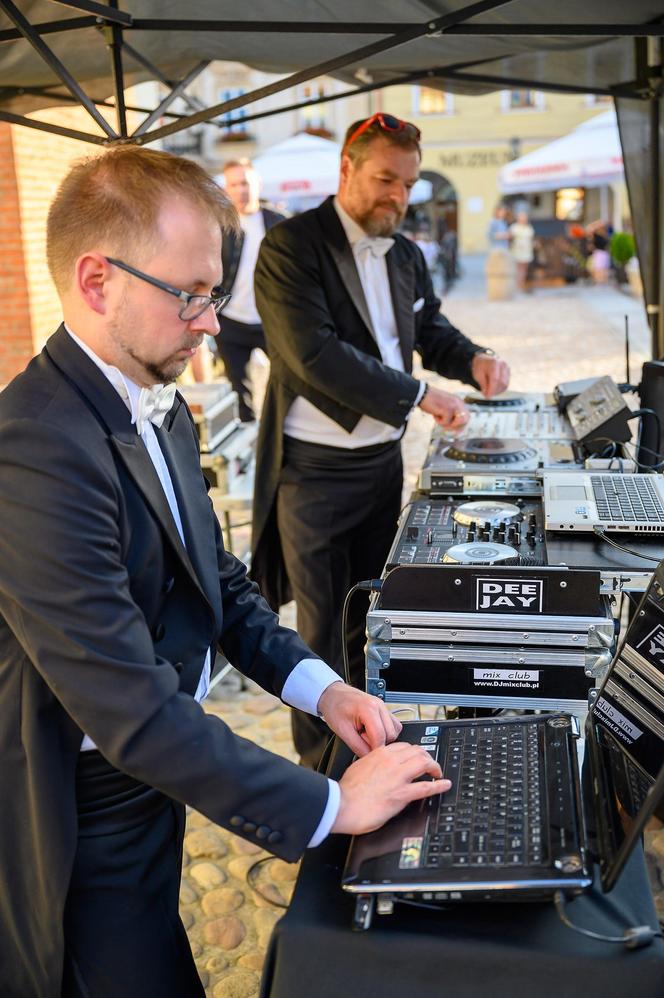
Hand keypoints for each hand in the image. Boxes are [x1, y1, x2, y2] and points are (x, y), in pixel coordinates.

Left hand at [317, 682, 401, 757]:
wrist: (333, 695)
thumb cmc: (335, 708)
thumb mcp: (342, 731)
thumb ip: (358, 747)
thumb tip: (369, 757)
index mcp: (368, 708)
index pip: (380, 737)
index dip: (373, 749)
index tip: (365, 751)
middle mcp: (379, 706)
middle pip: (391, 735)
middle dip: (378, 743)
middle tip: (362, 739)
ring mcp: (383, 706)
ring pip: (395, 730)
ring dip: (383, 738)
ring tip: (366, 734)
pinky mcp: (384, 709)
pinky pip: (393, 725)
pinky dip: (385, 732)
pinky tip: (371, 731)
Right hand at [331, 741, 451, 834]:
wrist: (341, 805)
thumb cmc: (346, 791)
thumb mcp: (358, 767)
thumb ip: (371, 763)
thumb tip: (376, 766)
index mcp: (379, 754)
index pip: (404, 746)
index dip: (414, 751)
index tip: (417, 757)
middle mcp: (390, 761)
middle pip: (417, 751)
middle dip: (427, 756)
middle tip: (430, 765)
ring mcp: (397, 777)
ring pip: (424, 763)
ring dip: (434, 767)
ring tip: (438, 773)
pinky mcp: (401, 794)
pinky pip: (426, 787)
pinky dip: (438, 785)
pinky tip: (444, 785)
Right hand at [418, 385, 469, 431]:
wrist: (422, 393)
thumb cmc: (430, 400)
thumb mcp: (444, 405)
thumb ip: (451, 411)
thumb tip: (454, 425)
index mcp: (458, 401)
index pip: (466, 415)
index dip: (462, 425)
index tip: (456, 431)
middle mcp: (458, 402)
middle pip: (465, 420)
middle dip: (458, 427)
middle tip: (448, 429)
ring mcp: (454, 406)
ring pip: (457, 423)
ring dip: (448, 425)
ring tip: (439, 418)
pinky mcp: (448, 410)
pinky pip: (446, 423)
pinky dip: (439, 421)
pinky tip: (434, 414)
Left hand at [471, 353, 509, 397]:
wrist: (484, 359)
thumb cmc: (480, 366)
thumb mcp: (477, 374)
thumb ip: (482, 384)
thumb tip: (487, 393)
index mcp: (494, 363)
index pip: (495, 379)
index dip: (492, 390)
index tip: (487, 396)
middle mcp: (502, 365)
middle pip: (501, 382)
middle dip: (494, 391)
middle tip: (487, 395)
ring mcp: (507, 368)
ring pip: (505, 384)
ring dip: (497, 391)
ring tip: (490, 392)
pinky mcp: (508, 372)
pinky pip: (506, 384)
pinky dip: (500, 389)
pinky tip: (494, 390)